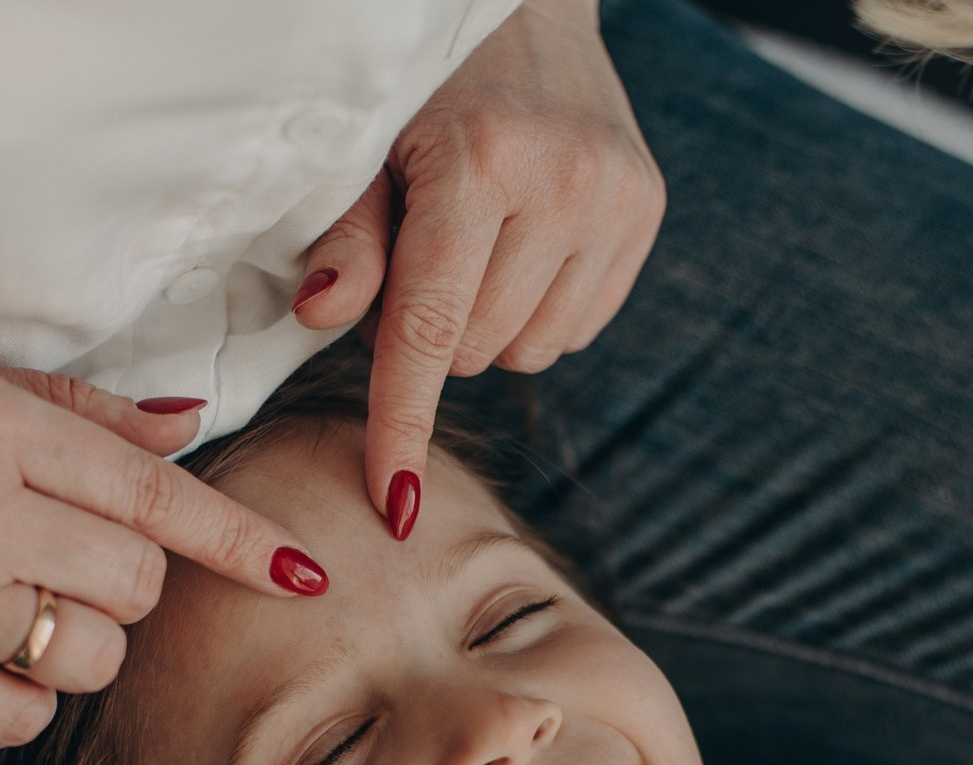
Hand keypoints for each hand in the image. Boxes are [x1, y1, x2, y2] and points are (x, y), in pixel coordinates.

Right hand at [0, 335, 324, 746]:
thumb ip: (70, 409)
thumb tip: (187, 430)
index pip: (153, 493)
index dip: (238, 541)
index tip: (303, 574)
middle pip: (134, 586)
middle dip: (128, 585)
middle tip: (66, 564)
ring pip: (88, 657)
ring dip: (77, 643)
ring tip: (10, 606)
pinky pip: (18, 717)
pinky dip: (19, 695)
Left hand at [293, 0, 664, 533]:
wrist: (524, 5)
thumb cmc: (417, 91)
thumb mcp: (362, 150)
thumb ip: (345, 238)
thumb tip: (325, 317)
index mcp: (477, 162)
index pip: (428, 328)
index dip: (402, 425)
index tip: (394, 506)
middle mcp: (562, 182)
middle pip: (471, 351)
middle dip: (426, 336)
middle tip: (411, 262)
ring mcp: (615, 198)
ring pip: (525, 352)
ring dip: (483, 327)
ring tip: (469, 250)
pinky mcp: (648, 210)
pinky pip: (573, 329)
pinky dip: (533, 310)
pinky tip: (520, 247)